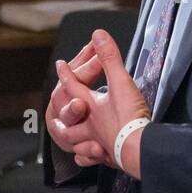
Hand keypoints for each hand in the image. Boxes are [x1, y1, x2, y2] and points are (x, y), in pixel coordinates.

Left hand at [47, 30, 150, 176]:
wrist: (137, 150)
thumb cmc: (128, 118)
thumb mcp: (120, 82)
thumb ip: (109, 58)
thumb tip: (98, 34)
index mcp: (90, 106)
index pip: (73, 86)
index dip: (67, 73)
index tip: (59, 64)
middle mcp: (88, 126)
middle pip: (68, 119)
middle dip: (62, 112)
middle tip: (55, 107)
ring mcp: (96, 143)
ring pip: (76, 141)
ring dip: (69, 137)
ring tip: (65, 135)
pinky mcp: (108, 157)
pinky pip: (92, 158)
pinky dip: (86, 157)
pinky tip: (86, 156)